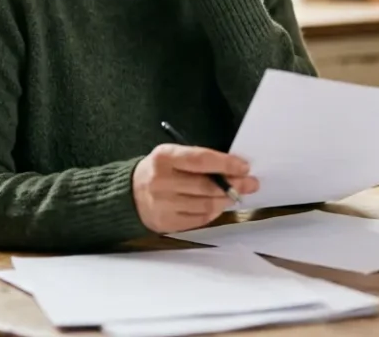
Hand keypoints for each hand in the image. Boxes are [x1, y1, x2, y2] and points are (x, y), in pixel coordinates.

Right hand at [131, 144, 258, 233]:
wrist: (128, 195)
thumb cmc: (159, 171)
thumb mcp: (173, 156)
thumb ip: (199, 161)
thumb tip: (234, 169)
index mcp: (164, 158)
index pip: (201, 160)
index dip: (226, 164)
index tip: (245, 167)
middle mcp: (161, 181)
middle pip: (207, 186)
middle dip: (234, 185)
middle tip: (251, 184)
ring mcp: (162, 205)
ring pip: (206, 204)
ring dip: (226, 200)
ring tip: (235, 195)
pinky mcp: (166, 223)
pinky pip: (199, 219)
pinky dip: (213, 212)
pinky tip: (218, 205)